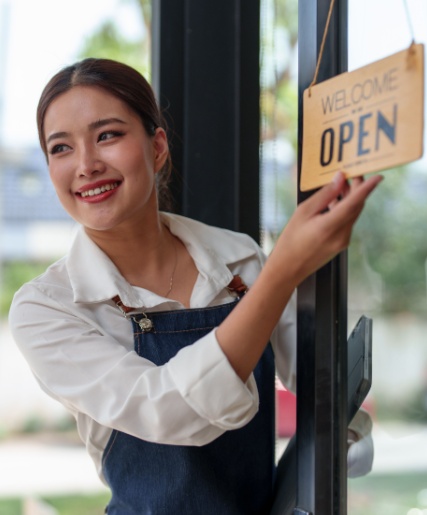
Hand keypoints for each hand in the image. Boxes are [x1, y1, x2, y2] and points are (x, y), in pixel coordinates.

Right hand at [270, 172, 382, 286]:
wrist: (288, 269)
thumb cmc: (290, 241)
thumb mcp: (303, 212)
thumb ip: (324, 195)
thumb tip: (338, 180)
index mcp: (330, 226)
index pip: (354, 203)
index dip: (367, 188)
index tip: (377, 176)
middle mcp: (341, 235)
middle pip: (356, 207)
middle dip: (357, 189)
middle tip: (352, 174)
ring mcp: (343, 241)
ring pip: (352, 215)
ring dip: (350, 199)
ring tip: (339, 186)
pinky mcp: (341, 245)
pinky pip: (347, 223)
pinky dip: (344, 210)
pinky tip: (333, 203)